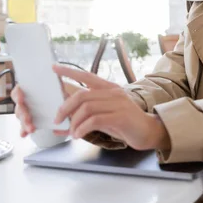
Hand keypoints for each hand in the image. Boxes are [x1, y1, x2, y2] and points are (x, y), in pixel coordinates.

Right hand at [11, 74, 85, 137]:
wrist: (70, 104)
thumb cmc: (60, 92)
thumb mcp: (58, 84)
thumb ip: (54, 78)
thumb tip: (55, 67)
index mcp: (30, 90)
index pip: (18, 90)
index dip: (18, 94)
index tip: (22, 97)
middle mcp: (27, 100)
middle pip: (19, 107)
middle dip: (22, 113)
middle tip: (28, 118)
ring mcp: (29, 111)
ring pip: (22, 117)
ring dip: (25, 123)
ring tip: (31, 128)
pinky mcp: (33, 121)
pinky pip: (26, 126)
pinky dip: (25, 130)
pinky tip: (25, 134)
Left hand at [52, 65, 170, 150]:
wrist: (149, 132)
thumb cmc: (125, 123)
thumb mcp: (106, 113)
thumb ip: (90, 110)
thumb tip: (66, 113)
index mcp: (110, 88)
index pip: (87, 76)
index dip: (70, 71)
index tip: (54, 68)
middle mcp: (114, 93)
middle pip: (82, 95)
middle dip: (65, 108)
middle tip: (57, 120)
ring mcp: (118, 104)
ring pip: (87, 108)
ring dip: (74, 122)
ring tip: (72, 132)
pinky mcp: (121, 117)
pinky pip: (95, 120)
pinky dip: (82, 128)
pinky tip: (79, 135)